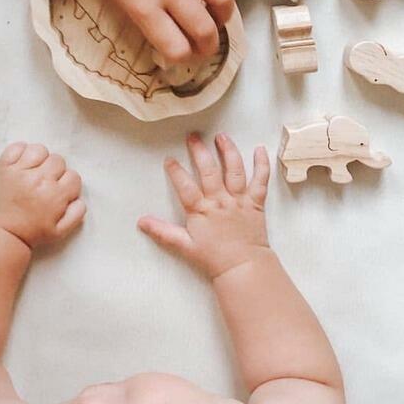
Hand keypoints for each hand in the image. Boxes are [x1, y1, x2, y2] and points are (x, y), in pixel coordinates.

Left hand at [0, 143, 84, 248]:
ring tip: (33, 171)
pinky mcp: (3, 167)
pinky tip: (21, 164)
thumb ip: (76, 214)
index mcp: (55, 195)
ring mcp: (20, 171)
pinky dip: (20, 152)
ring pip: (39, 150)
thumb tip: (79, 198)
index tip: (60, 191)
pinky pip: (17, 147)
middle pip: (58, 160)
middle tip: (46, 183)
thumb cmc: (29, 233)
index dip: (68, 184)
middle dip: (55, 171)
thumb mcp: (59, 232)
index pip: (73, 176)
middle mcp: (39, 180)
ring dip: (40, 159)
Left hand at [73, 0, 234, 63]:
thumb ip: (141, 17)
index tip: (182, 56)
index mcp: (142, 6)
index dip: (182, 58)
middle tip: (206, 46)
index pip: (177, 47)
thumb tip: (165, 32)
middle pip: (204, 30)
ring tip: (218, 18)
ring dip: (224, 15)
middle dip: (208, 46)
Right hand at [138, 133, 271, 279]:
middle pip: (209, 170)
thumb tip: (141, 221)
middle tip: (193, 136)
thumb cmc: (213, 258)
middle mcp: (220, 201)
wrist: (243, 267)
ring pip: (234, 170)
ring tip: (221, 136)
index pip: (185, 185)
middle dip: (199, 151)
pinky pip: (260, 180)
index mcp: (201, 210)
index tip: (169, 159)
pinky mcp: (256, 202)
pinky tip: (260, 149)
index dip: (176, 171)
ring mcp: (239, 200)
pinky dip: (262, 164)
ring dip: (228, 151)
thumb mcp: (183, 246)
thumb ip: (162, 231)